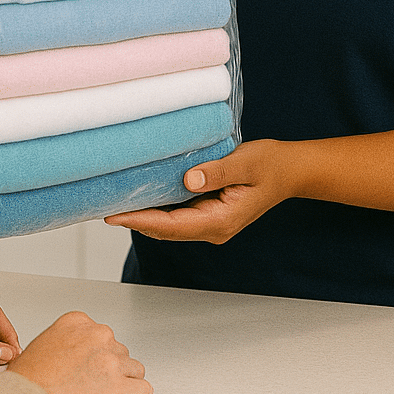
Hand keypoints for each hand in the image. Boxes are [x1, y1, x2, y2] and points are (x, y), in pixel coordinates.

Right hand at [7, 311, 151, 393]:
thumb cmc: (28, 382)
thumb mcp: (43, 345)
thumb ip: (66, 340)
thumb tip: (75, 352)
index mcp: (76, 322)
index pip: (100, 333)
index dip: (96, 353)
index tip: (90, 365)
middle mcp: (97, 336)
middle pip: (118, 349)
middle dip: (109, 366)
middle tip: (94, 383)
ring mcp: (111, 359)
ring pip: (133, 368)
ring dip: (123, 380)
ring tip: (104, 393)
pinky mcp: (121, 386)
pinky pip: (143, 389)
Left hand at [104, 139, 289, 243]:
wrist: (290, 169)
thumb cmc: (270, 165)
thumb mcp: (246, 164)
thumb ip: (218, 171)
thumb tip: (188, 179)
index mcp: (220, 221)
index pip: (171, 226)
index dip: (140, 221)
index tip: (114, 215)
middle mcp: (213, 228)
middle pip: (165, 230)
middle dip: (134, 220)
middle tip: (103, 206)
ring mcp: (211, 222)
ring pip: (170, 225)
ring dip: (144, 216)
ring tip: (115, 201)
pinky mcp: (210, 212)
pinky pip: (179, 215)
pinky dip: (159, 208)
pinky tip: (144, 195)